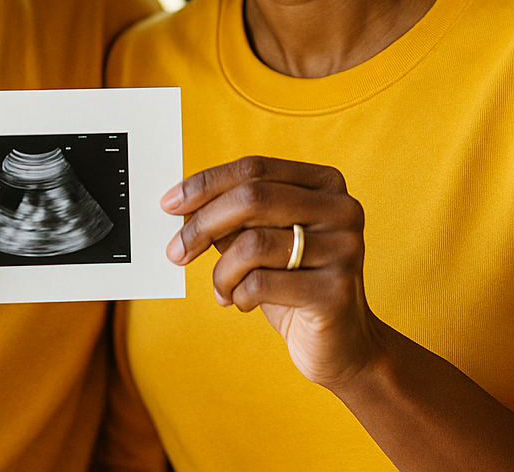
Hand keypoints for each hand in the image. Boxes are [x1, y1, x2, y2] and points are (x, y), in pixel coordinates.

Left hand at [161, 156, 382, 395]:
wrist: (342, 344)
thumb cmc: (294, 284)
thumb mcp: (263, 242)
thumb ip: (234, 218)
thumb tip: (182, 206)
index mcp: (326, 184)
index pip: (254, 168)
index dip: (206, 184)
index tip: (169, 205)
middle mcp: (342, 210)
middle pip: (253, 198)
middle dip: (203, 225)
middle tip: (176, 252)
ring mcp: (345, 249)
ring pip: (253, 244)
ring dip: (222, 272)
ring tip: (222, 289)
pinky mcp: (335, 292)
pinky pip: (262, 284)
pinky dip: (238, 295)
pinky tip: (242, 304)